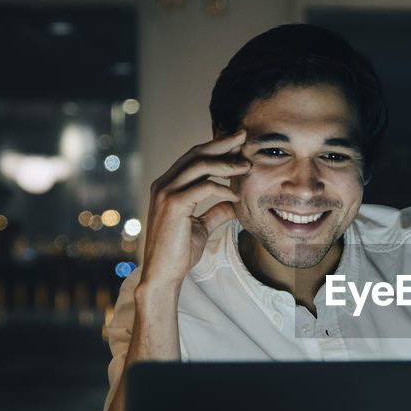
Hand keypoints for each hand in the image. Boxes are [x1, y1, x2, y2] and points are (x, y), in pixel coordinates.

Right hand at [139, 131, 250, 289]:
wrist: (163, 274)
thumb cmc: (179, 252)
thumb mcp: (201, 227)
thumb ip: (215, 212)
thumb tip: (233, 202)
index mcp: (168, 186)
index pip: (193, 158)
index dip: (216, 148)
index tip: (237, 144)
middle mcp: (164, 184)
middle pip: (196, 154)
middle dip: (222, 143)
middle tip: (244, 136)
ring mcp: (166, 193)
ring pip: (200, 166)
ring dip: (227, 163)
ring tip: (247, 165)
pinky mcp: (174, 205)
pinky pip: (204, 187)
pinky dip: (223, 189)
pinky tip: (236, 196)